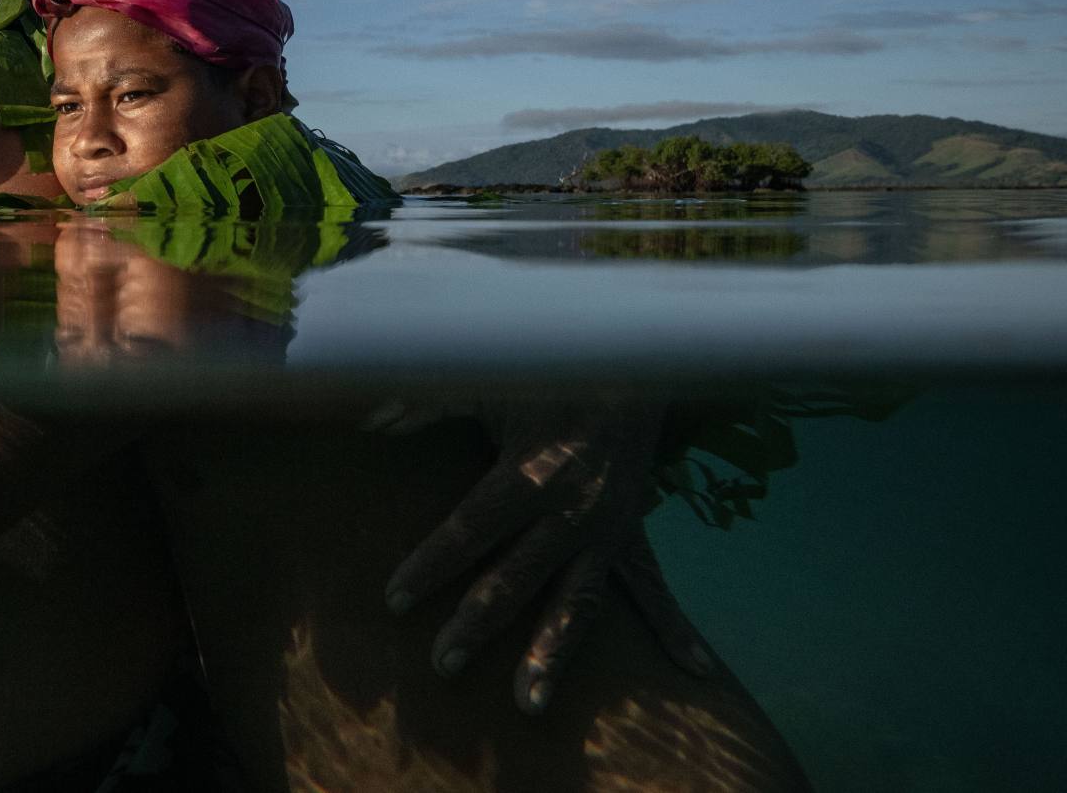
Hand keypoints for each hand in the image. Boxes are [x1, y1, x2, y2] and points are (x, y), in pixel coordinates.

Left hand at [379, 392, 716, 712]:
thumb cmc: (540, 377)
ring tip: (528, 704)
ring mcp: (606, 530)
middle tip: (443, 664)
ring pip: (577, 603)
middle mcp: (570, 511)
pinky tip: (693, 671)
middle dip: (476, 624)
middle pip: (515, 579)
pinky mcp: (632, 535)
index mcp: (529, 473)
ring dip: (551, 654)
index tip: (395, 599)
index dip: (430, 565)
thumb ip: (428, 404)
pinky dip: (675, 630)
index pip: (470, 530)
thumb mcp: (483, 384)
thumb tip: (373, 417)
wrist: (625, 362)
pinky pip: (654, 588)